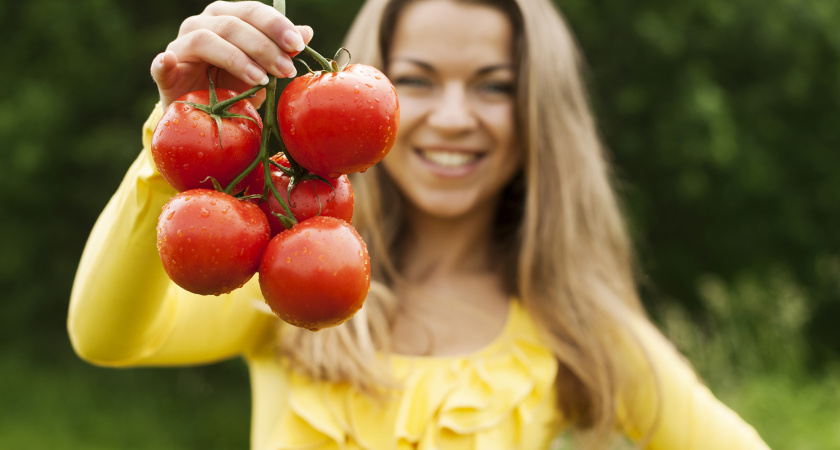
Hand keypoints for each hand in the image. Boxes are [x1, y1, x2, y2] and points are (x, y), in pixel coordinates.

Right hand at [150, 1, 312, 107]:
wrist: (205, 116)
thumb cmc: (236, 87)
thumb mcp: (264, 70)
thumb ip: (282, 50)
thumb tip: (307, 32)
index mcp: (227, 17)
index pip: (252, 11)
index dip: (276, 26)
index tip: (297, 45)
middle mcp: (202, 24)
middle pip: (233, 24)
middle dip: (264, 47)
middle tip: (286, 70)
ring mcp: (180, 45)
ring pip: (206, 40)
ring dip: (237, 59)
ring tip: (261, 80)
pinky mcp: (165, 70)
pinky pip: (161, 63)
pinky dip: (165, 62)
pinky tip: (171, 63)